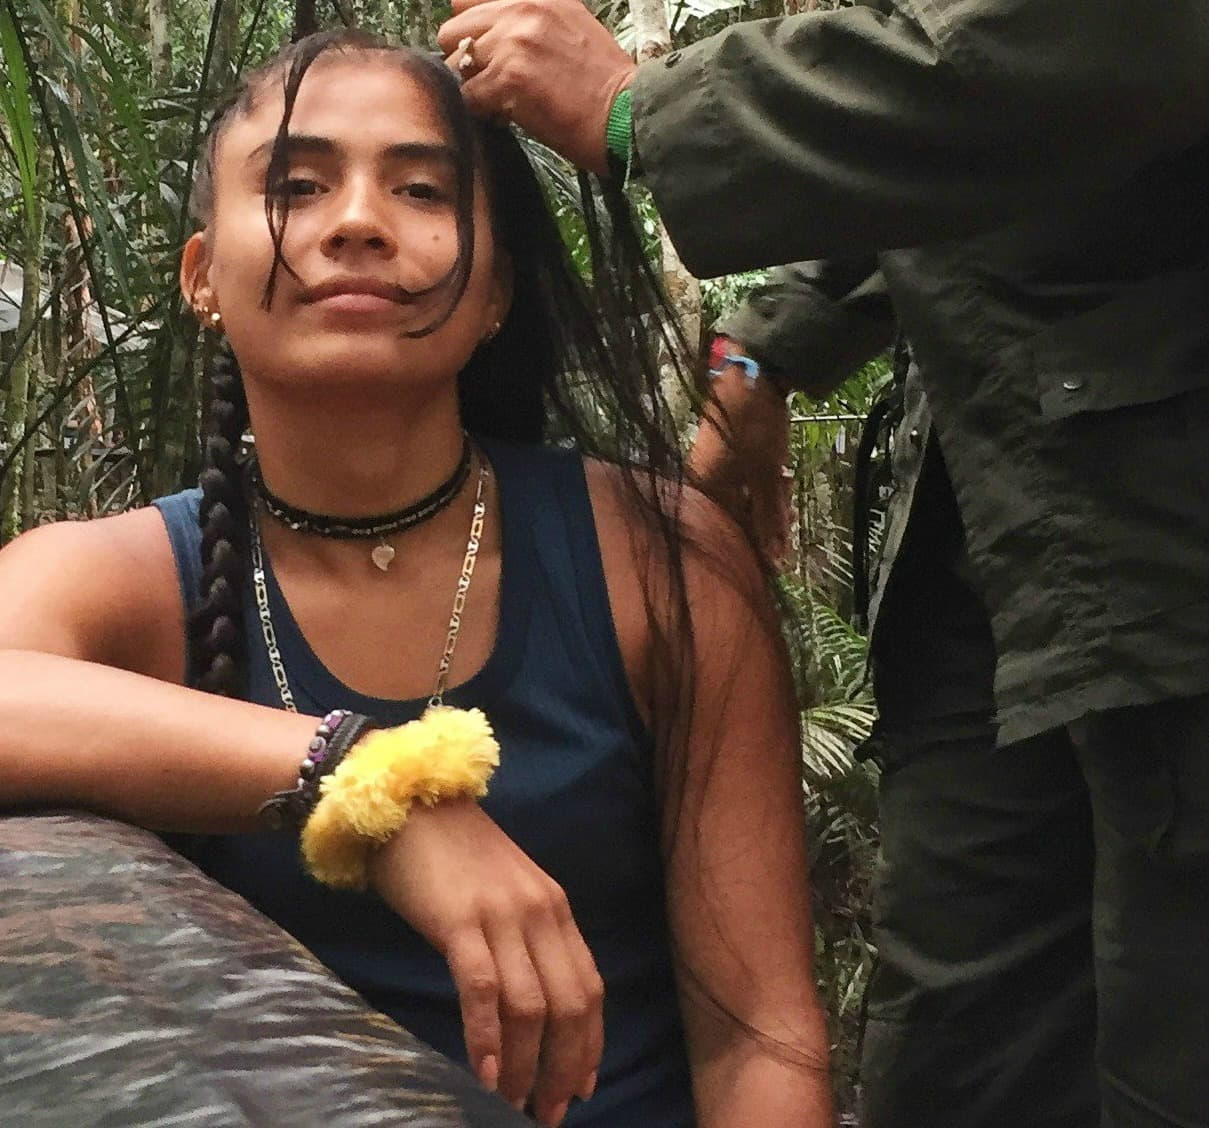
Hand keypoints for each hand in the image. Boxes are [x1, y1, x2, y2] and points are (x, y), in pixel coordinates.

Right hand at [369, 798, 603, 1125]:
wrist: (409, 801)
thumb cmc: (454, 851)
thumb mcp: (508, 891)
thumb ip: (525, 937)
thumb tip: (531, 1006)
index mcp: (556, 907)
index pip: (590, 986)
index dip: (590, 1042)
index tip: (581, 1085)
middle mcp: (540, 912)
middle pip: (570, 1004)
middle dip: (564, 1066)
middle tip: (549, 1112)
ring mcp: (502, 915)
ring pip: (530, 1006)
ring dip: (524, 1065)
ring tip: (512, 1103)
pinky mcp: (460, 920)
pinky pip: (483, 989)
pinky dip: (487, 1037)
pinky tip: (484, 1072)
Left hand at [438, 0, 636, 174]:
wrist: (625, 112)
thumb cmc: (603, 83)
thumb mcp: (570, 25)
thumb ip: (530, 21)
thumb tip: (491, 37)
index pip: (468, 0)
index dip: (472, 30)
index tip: (486, 53)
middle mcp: (521, 9)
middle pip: (453, 31)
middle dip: (467, 60)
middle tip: (491, 82)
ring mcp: (512, 43)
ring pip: (457, 65)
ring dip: (474, 87)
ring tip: (502, 101)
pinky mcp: (508, 78)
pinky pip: (469, 96)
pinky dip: (484, 111)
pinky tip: (507, 116)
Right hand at [690, 343, 792, 563]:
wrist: (753, 369)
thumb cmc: (756, 426)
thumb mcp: (768, 474)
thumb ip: (769, 517)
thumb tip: (774, 561)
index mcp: (705, 489)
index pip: (730, 531)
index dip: (759, 546)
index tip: (782, 559)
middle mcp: (702, 478)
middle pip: (736, 514)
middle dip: (766, 518)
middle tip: (790, 513)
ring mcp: (713, 461)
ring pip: (743, 494)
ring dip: (769, 497)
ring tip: (787, 485)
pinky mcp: (726, 447)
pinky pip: (744, 476)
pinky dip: (763, 479)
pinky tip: (780, 471)